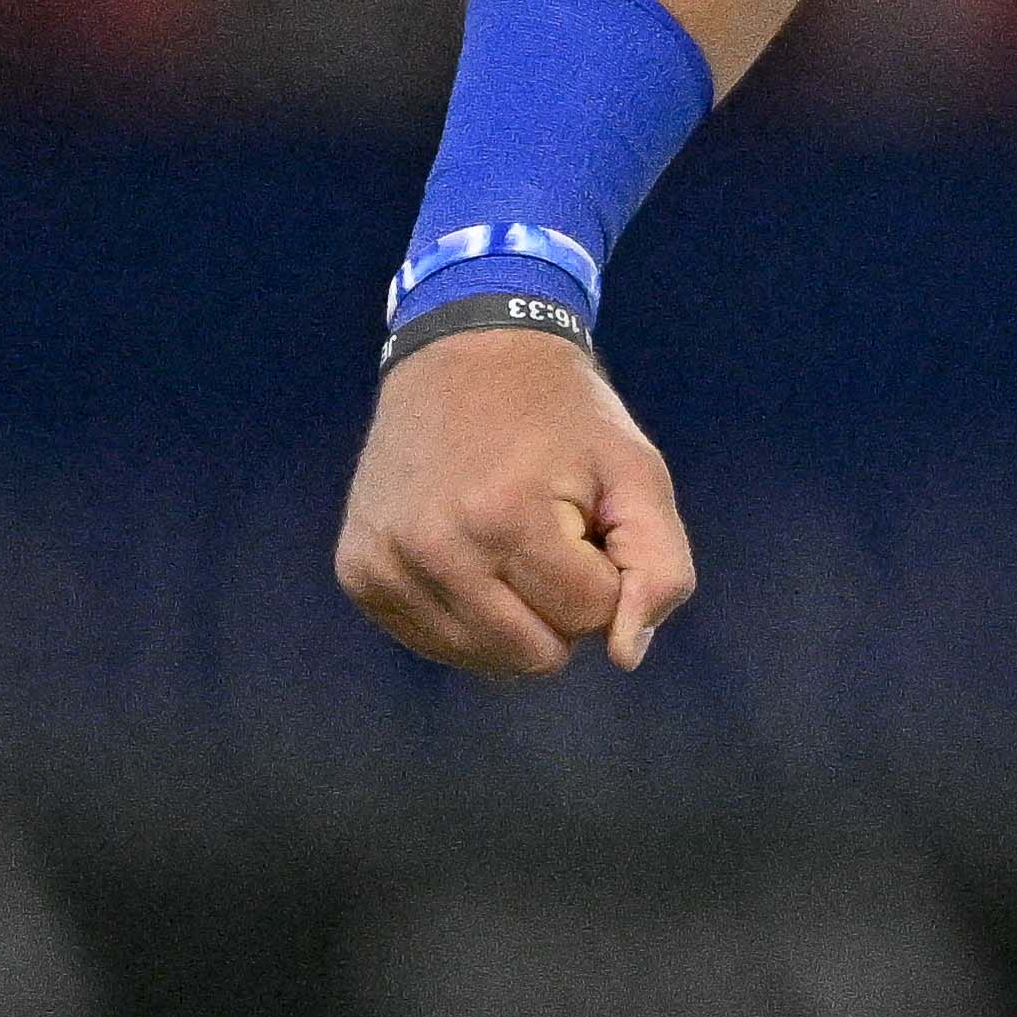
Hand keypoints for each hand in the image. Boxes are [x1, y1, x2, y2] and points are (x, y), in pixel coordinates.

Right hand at [340, 325, 697, 681]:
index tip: (586, 520)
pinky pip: (438, 644)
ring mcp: (383, 564)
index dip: (606, 572)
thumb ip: (659, 568)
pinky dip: (471, 618)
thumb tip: (625, 656)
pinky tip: (470, 557)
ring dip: (517, 616)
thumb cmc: (564, 419)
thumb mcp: (638, 474)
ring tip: (508, 542)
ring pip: (487, 660)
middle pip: (535, 653)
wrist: (465, 356)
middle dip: (563, 605)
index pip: (591, 617)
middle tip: (550, 535)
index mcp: (504, 517)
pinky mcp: (357, 573)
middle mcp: (431, 548)